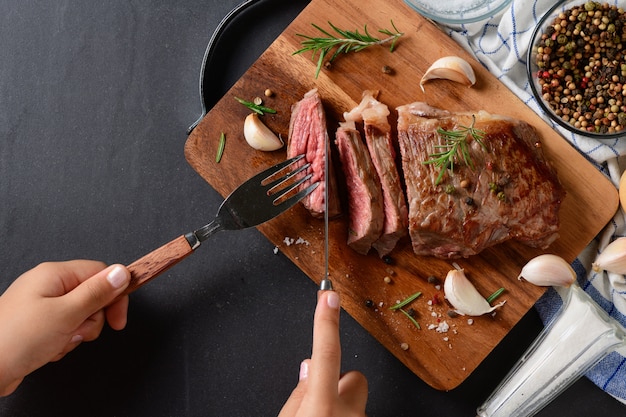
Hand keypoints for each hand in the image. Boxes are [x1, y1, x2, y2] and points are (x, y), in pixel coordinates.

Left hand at [0, 260, 130, 395]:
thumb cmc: (17, 339)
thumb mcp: (67, 313)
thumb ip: (97, 292)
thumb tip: (121, 273)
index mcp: (55, 274)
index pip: (100, 273)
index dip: (114, 295)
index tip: (117, 318)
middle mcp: (48, 286)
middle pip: (92, 295)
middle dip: (92, 318)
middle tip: (78, 329)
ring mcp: (42, 306)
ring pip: (81, 315)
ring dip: (77, 333)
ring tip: (59, 341)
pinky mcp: (39, 325)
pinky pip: (66, 329)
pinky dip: (64, 342)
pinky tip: (50, 349)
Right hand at [278, 291, 367, 416]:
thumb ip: (298, 395)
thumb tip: (309, 368)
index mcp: (322, 409)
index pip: (325, 354)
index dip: (327, 322)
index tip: (330, 297)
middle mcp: (348, 415)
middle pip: (353, 378)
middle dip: (339, 383)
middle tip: (321, 405)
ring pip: (356, 400)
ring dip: (342, 408)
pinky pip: (358, 413)